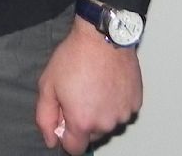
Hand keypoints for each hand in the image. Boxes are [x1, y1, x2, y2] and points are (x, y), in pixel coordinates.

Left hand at [35, 18, 142, 153]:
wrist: (102, 36)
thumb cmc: (74, 57)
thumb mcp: (47, 86)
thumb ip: (45, 118)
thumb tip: (51, 140)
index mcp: (82, 122)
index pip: (74, 148)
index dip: (66, 135)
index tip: (64, 116)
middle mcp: (106, 123)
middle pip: (92, 136)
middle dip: (83, 121)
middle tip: (78, 94)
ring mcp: (123, 113)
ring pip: (108, 123)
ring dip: (101, 112)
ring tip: (94, 86)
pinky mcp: (136, 102)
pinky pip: (122, 110)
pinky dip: (115, 102)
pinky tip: (107, 83)